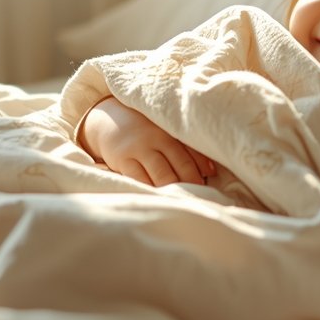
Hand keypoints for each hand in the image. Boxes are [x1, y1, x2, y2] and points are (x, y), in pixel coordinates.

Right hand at [80, 97, 217, 185]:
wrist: (107, 120)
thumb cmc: (143, 129)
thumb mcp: (163, 130)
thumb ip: (184, 146)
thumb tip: (212, 170)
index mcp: (169, 130)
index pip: (190, 150)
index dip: (202, 166)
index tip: (210, 179)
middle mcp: (155, 139)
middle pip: (179, 163)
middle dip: (191, 180)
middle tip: (201, 195)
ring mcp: (139, 150)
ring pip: (162, 173)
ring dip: (174, 187)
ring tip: (185, 200)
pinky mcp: (123, 161)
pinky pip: (140, 179)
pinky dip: (151, 189)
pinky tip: (160, 197)